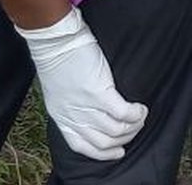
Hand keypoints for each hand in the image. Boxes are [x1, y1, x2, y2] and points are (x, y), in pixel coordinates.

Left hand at [16, 7, 148, 159]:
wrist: (52, 38)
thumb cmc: (56, 58)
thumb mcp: (59, 91)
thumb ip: (73, 106)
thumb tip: (96, 116)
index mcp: (60, 115)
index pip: (80, 146)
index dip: (103, 153)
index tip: (117, 149)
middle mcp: (72, 115)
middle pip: (104, 142)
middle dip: (124, 138)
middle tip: (133, 125)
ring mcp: (85, 105)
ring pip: (117, 131)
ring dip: (134, 125)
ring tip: (139, 114)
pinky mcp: (98, 93)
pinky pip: (124, 114)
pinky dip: (136, 114)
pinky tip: (139, 107)